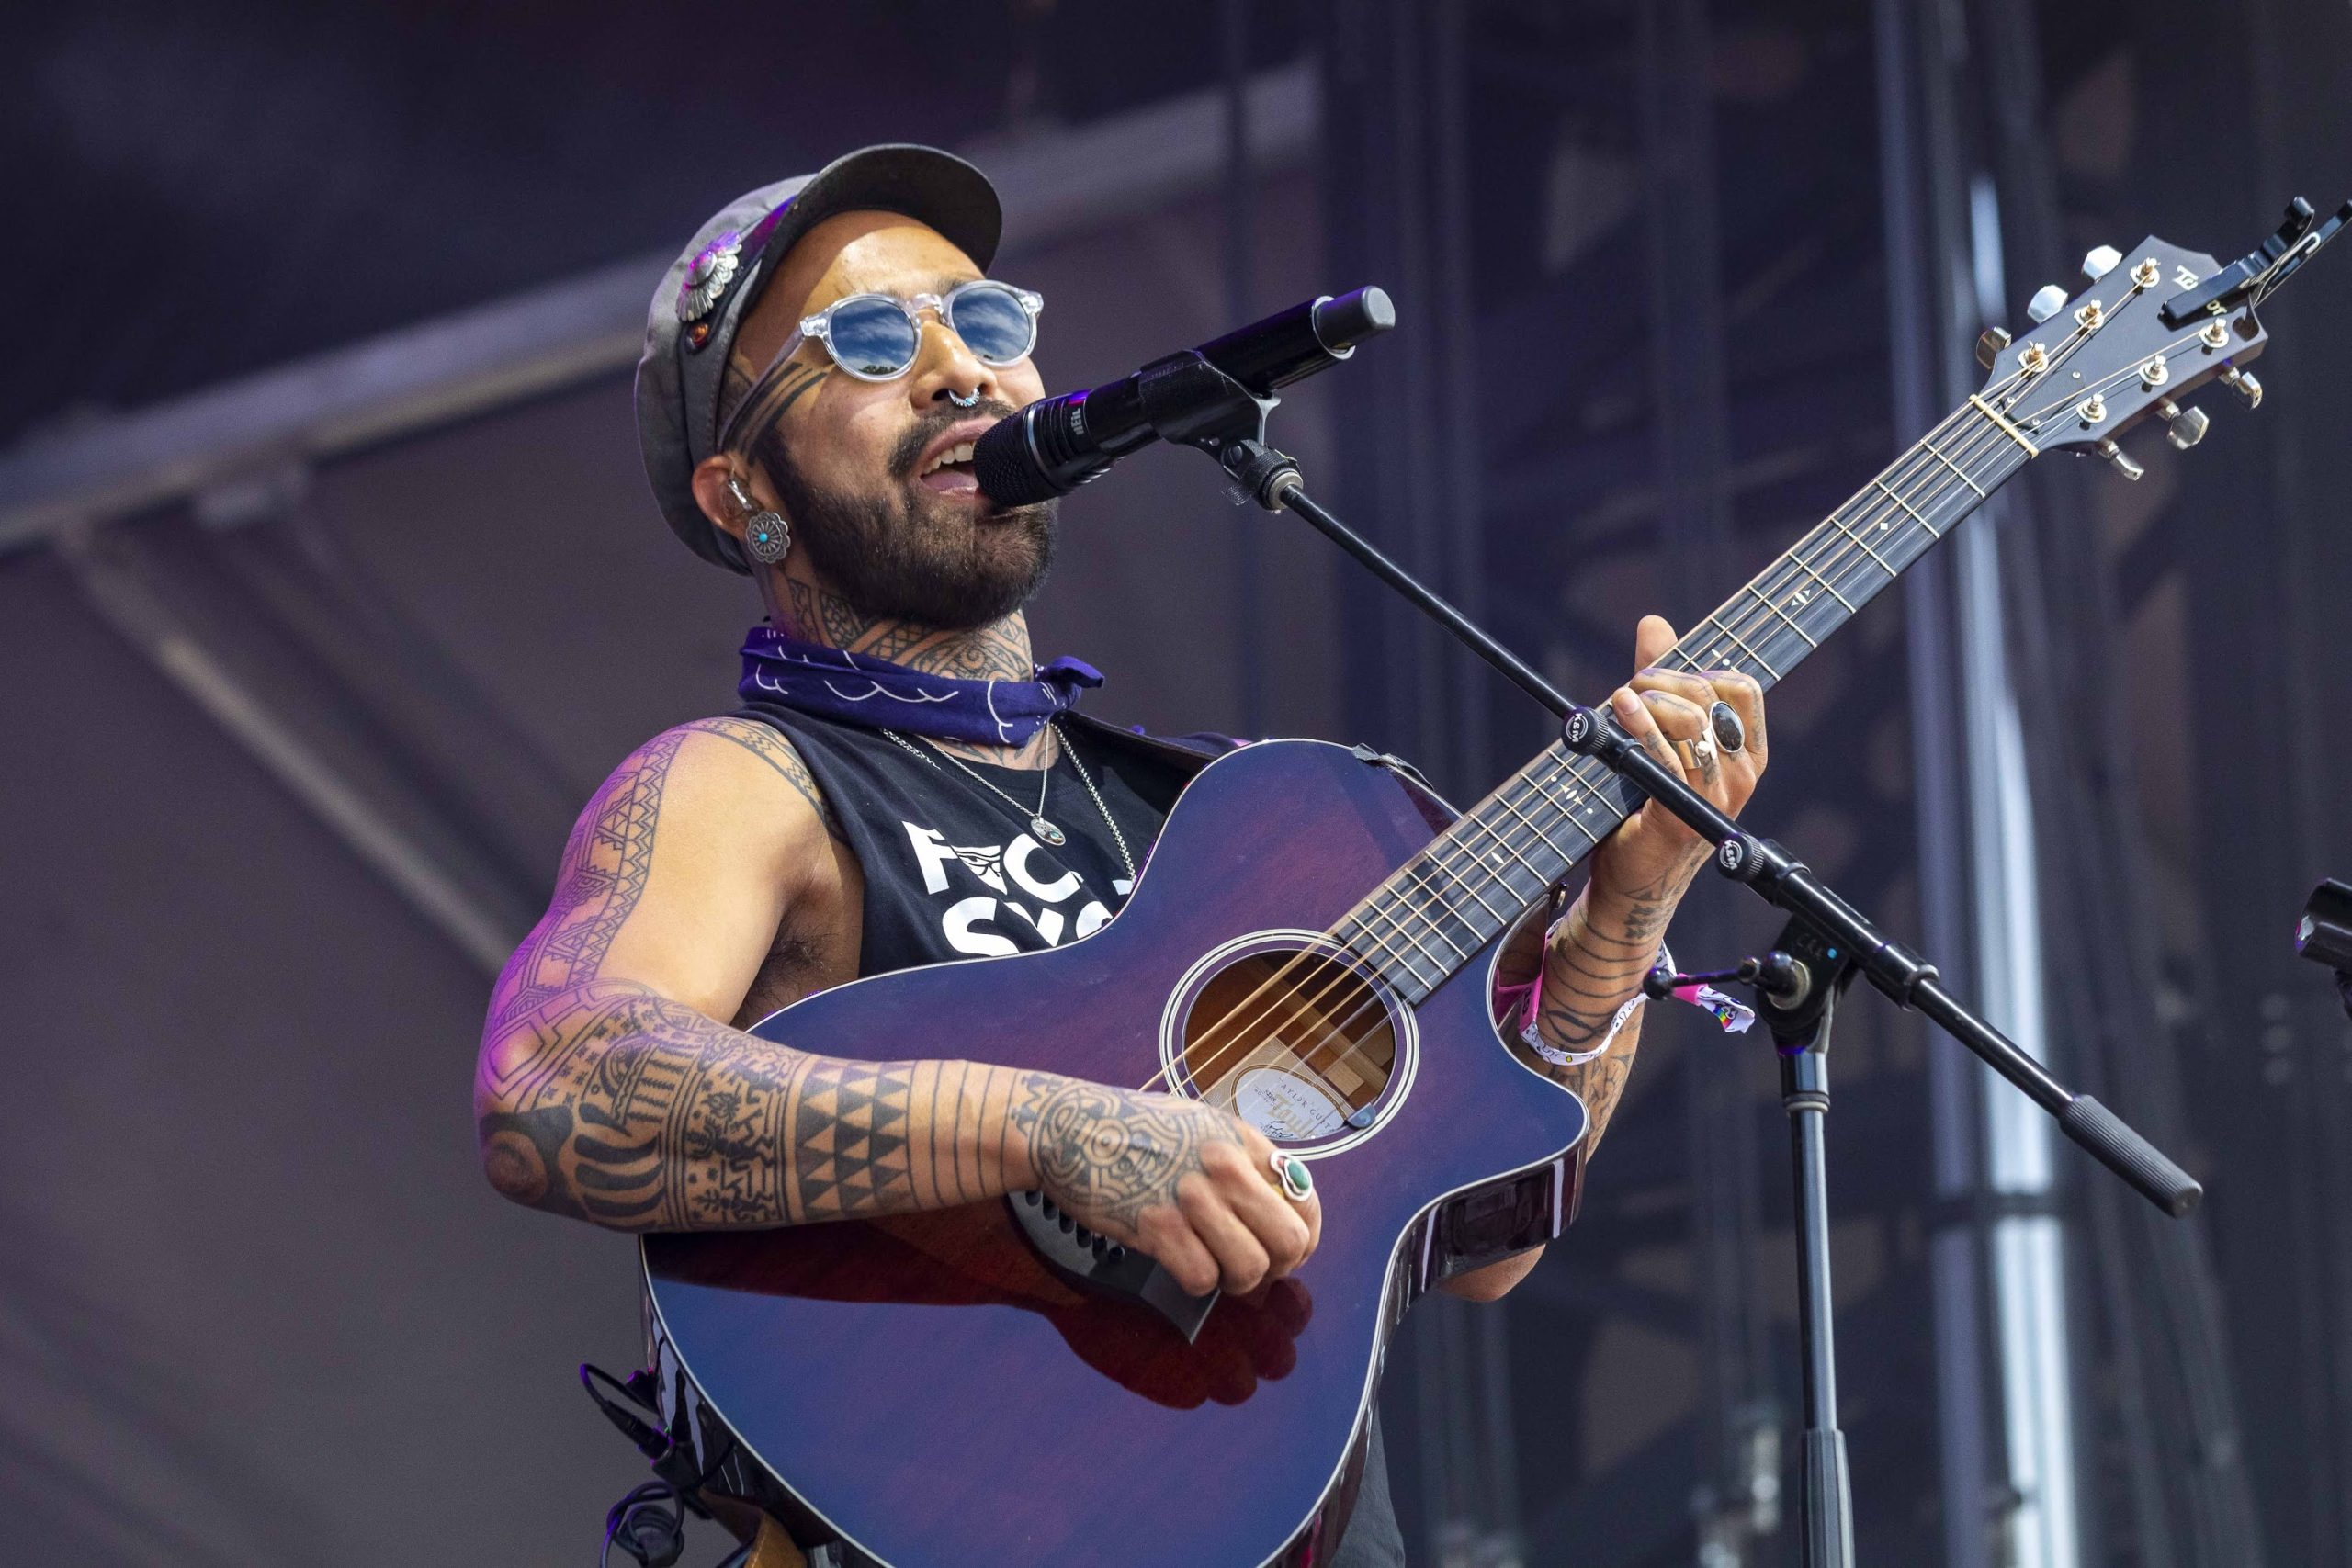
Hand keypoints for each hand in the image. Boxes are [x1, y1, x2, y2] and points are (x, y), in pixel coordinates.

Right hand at [1016, 1078, 1321, 1296]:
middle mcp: (1226, 1166)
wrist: (1069, 1126)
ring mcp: (1193, 1196)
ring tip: (1211, 1265)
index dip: (1303, 1238)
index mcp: (1243, 1141)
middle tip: (1248, 1266)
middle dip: (1277, 1267)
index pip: (1306, 1201)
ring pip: (1251, 1267)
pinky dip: (1194, 1282)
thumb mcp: (1201, 1126)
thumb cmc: (1133, 1128)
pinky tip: (1177, 1262)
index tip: (1285, 1252)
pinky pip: (1202, 1278)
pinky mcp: (1157, 1225)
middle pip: (1290, 1241)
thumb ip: (1241, 1161)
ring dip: (1233, 1280)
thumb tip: (1277, 1199)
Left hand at [1587, 614, 1769, 907]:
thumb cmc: (1644, 803)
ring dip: (1648, 700)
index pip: (1742, 687)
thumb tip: (1654, 622)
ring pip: (1691, 721)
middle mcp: (1742, 775)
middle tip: (1629, 685)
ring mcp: (1716, 799)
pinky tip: (1618, 710)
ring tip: (1619, 700)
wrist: (1630, 876)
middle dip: (1662, 678)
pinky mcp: (1682, 818)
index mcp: (1747, 753)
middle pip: (1709, 697)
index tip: (1658, 674)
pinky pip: (1667, 758)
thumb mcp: (1655, 732)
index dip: (1698, 668)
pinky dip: (1640, 726)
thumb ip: (1659, 680)